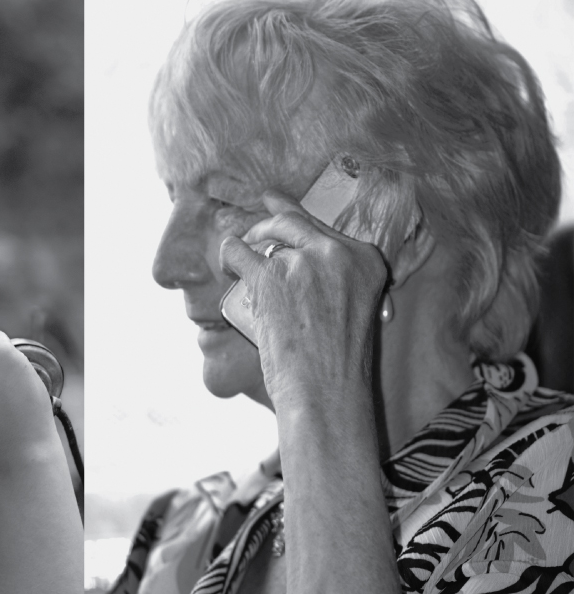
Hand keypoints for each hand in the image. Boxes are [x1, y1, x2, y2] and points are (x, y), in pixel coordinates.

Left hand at [219, 190, 387, 410]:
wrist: (326, 390)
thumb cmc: (337, 363)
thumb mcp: (354, 310)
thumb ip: (337, 281)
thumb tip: (299, 259)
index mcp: (366, 260)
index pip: (324, 228)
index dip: (296, 216)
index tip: (276, 203)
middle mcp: (338, 253)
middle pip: (294, 223)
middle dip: (269, 220)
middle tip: (253, 226)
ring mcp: (302, 262)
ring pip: (263, 236)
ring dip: (246, 246)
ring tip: (238, 265)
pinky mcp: (269, 276)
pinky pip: (236, 251)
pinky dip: (227, 256)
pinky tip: (227, 266)